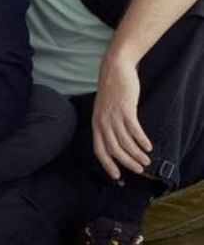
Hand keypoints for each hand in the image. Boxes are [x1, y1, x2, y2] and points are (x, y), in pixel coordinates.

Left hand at [92, 56, 151, 179]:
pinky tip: (148, 146)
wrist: (114, 69)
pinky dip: (142, 140)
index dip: (107, 164)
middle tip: (139, 170)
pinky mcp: (126, 109)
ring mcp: (113, 116)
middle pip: (114, 149)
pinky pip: (134, 130)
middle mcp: (102, 122)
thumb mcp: (103, 109)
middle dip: (126, 162)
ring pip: (125, 142)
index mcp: (96, 123)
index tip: (116, 175)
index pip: (99, 149)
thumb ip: (107, 124)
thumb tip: (116, 141)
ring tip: (146, 160)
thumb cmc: (111, 90)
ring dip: (137, 153)